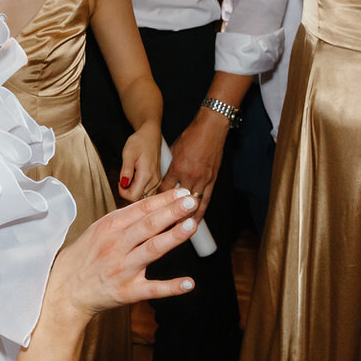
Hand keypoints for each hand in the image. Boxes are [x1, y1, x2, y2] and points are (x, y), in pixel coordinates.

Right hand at [44, 188, 199, 327]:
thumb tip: (154, 206)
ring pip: (151, 250)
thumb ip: (125, 219)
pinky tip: (188, 283)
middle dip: (172, 211)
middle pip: (148, 225)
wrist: (65, 289)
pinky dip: (171, 287)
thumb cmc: (84, 257)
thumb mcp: (99, 230)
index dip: (164, 199)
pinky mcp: (127, 292)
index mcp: (110, 227)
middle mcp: (117, 245)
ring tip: (192, 225)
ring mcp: (123, 269)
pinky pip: (152, 289)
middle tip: (191, 201)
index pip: (142, 209)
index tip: (183, 192)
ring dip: (173, 237)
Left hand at [117, 123, 162, 202]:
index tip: (119, 182)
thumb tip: (124, 184)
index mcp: (147, 175)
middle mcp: (155, 181)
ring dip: (134, 191)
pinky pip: (148, 192)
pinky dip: (140, 189)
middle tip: (124, 177)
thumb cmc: (139, 142)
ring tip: (131, 177)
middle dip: (128, 192)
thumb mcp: (128, 153)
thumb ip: (126, 170)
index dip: (123, 192)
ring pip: (144, 197)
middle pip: (139, 198)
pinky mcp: (158, 181)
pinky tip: (136, 179)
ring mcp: (158, 182)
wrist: (151, 136)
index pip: (133, 197)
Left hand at [160, 111, 226, 227]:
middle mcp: (190, 175)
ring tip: (178, 233)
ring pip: (193, 204)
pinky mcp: (212, 180)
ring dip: (186, 219)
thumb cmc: (191, 136)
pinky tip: (195, 221)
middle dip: (169, 216)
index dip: (155, 203)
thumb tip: (161, 183)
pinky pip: (206, 200)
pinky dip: (200, 211)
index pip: (163, 191)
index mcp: (177, 167)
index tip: (148, 214)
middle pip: (177, 201)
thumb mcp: (173, 151)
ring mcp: (203, 178)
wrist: (211, 128)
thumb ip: (168, 169)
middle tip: (161, 230)